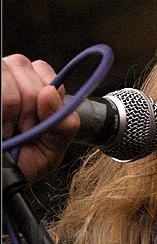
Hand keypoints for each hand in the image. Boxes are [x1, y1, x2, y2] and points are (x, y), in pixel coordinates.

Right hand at [2, 54, 79, 182]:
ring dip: (10, 105)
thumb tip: (50, 92)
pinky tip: (1, 129)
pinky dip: (1, 110)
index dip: (43, 93)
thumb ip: (64, 122)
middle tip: (23, 128)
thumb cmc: (23, 164)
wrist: (3, 178)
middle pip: (21, 64)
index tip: (38, 121)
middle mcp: (8, 79)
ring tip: (8, 129)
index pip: (41, 68)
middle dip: (28, 101)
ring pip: (5, 72)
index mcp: (31, 88)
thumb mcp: (52, 148)